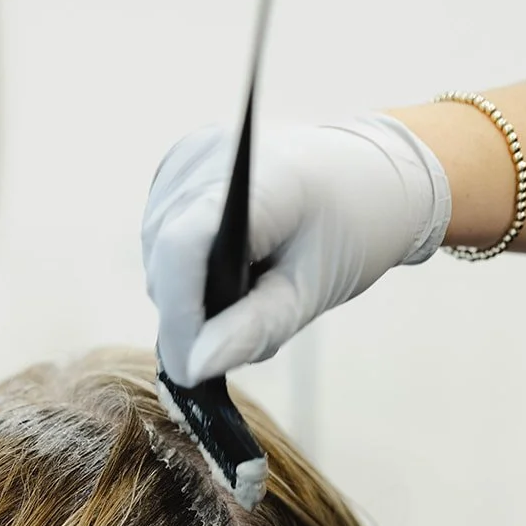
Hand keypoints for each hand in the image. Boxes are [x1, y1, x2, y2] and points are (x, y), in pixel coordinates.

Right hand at [142, 115, 450, 385]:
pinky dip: (186, 267)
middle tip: (242, 336)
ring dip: (186, 292)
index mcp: (259, 177)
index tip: (193, 369)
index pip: (183, 248)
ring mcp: (190, 156)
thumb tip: (191, 368)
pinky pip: (161, 234)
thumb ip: (254, 329)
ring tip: (243, 300)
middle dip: (190, 313)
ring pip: (157, 251)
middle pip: (165, 256)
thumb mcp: (313, 289)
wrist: (369, 177)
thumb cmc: (351, 230)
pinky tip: (227, 271)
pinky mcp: (180, 165)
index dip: (179, 316)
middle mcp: (211, 155)